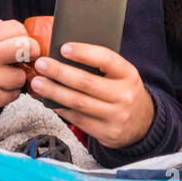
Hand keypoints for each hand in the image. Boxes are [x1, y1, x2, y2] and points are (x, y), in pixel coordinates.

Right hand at [0, 20, 39, 120]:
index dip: (24, 35)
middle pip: (26, 47)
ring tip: (4, 78)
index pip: (16, 28)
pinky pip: (14, 94)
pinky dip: (9, 92)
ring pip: (22, 76)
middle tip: (28, 58)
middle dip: (33, 52)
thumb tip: (18, 30)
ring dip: (17, 78)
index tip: (24, 43)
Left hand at [30, 42, 153, 148]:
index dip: (84, 52)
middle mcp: (124, 96)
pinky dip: (61, 109)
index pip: (106, 59)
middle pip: (86, 83)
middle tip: (42, 64)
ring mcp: (115, 116)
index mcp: (129, 74)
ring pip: (78, 102)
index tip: (64, 47)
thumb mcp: (122, 75)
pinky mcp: (106, 132)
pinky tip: (49, 101)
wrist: (143, 124)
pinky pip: (77, 119)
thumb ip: (101, 66)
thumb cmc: (124, 92)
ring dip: (54, 92)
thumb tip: (65, 54)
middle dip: (60, 72)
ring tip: (38, 83)